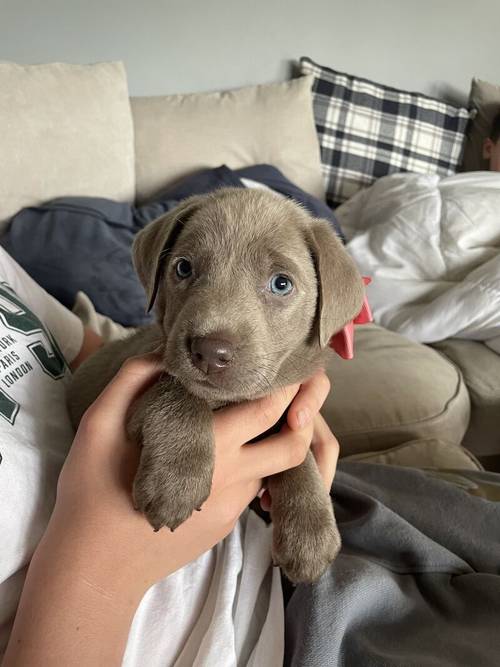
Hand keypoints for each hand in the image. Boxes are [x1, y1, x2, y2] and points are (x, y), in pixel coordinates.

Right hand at [50, 356, 336, 594]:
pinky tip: (221, 455)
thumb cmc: (92, 491)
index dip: (288, 384)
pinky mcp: (226, 524)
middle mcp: (232, 477)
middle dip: (304, 412)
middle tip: (293, 388)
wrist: (95, 569)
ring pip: (273, 467)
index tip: (286, 363)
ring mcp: (232, 505)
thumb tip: (164, 351)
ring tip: (256, 417)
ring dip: (274, 441)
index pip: (270, 410)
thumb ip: (133, 379)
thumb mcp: (100, 425)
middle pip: (293, 444)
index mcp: (209, 447)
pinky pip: (250, 487)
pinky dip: (248, 466)